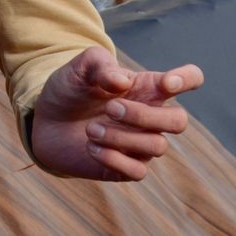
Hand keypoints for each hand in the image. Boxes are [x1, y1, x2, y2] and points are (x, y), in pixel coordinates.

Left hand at [31, 46, 203, 180]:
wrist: (46, 121)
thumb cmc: (70, 90)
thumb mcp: (78, 68)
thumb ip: (99, 64)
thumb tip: (122, 82)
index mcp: (145, 86)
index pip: (188, 79)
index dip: (187, 79)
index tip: (167, 83)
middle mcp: (150, 116)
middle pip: (179, 121)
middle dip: (145, 115)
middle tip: (110, 108)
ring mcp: (141, 143)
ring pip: (157, 146)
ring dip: (120, 136)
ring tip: (89, 129)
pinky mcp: (127, 167)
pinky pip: (138, 171)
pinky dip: (113, 158)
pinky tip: (90, 147)